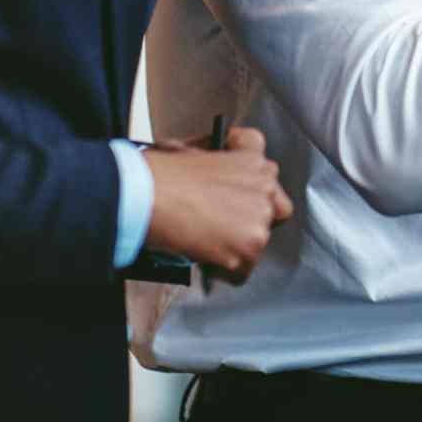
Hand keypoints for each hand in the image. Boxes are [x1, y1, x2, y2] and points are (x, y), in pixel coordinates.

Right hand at [144, 126, 293, 281]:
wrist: (148, 195)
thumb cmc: (160, 173)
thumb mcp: (190, 151)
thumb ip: (212, 160)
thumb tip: (205, 169)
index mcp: (251, 158)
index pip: (267, 167)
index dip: (249, 180)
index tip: (235, 187)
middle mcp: (264, 186)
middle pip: (274, 208)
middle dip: (250, 217)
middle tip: (224, 223)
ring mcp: (259, 218)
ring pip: (259, 240)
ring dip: (236, 244)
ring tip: (207, 242)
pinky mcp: (248, 248)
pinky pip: (243, 270)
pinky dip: (225, 270)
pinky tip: (204, 259)